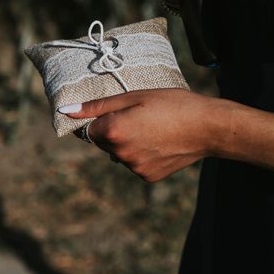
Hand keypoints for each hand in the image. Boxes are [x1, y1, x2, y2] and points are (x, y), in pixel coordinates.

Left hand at [60, 89, 226, 182]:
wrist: (208, 128)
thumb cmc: (172, 104)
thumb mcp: (134, 96)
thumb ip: (98, 106)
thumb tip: (66, 111)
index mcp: (113, 131)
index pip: (88, 129)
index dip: (101, 118)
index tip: (118, 112)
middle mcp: (120, 154)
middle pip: (103, 143)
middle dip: (114, 131)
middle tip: (140, 117)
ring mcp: (134, 168)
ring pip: (119, 154)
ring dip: (127, 143)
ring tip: (153, 129)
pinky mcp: (147, 177)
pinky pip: (135, 164)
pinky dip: (141, 154)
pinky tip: (160, 142)